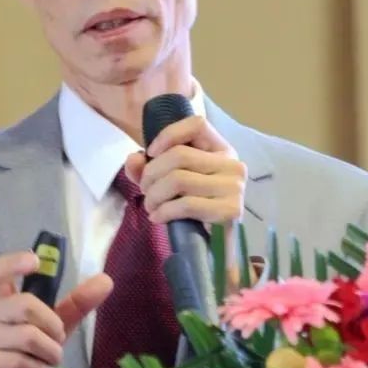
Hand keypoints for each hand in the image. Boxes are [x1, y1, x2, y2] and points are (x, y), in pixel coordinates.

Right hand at [0, 252, 112, 367]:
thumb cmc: (23, 353)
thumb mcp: (51, 326)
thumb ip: (75, 304)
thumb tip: (106, 280)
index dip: (15, 262)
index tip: (35, 262)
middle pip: (25, 303)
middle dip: (52, 324)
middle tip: (58, 340)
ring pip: (26, 335)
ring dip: (50, 352)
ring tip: (52, 361)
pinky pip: (17, 360)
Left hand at [124, 115, 246, 225]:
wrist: (215, 243)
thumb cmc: (193, 206)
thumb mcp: (169, 180)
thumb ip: (148, 167)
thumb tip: (133, 159)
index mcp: (222, 150)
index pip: (198, 124)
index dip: (169, 134)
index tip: (150, 153)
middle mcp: (233, 164)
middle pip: (179, 155)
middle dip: (151, 173)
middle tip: (145, 190)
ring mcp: (234, 187)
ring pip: (178, 179)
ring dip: (154, 195)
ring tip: (150, 205)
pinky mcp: (230, 210)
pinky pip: (186, 204)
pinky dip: (163, 211)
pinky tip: (157, 217)